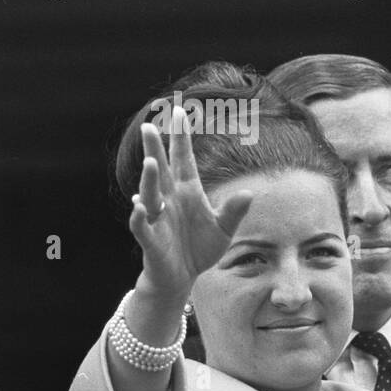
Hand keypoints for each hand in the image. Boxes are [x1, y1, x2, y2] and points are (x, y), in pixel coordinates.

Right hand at [130, 106, 252, 297]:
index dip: (181, 137)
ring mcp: (158, 218)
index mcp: (187, 192)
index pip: (182, 160)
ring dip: (150, 179)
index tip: (179, 112)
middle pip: (161, 169)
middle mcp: (169, 200)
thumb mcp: (223, 230)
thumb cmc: (200, 250)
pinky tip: (140, 205)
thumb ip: (233, 212)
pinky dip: (140, 216)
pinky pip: (143, 225)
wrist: (182, 278)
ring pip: (151, 193)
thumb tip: (249, 193)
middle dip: (155, 149)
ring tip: (151, 162)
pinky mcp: (151, 240)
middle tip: (148, 126)